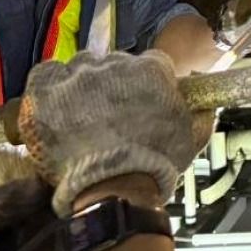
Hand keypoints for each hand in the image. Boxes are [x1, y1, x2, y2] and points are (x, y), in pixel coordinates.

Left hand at [18, 51, 212, 216]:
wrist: (113, 187)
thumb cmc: (154, 165)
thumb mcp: (191, 138)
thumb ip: (201, 114)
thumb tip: (206, 101)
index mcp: (151, 70)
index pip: (148, 63)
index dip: (141, 83)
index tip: (136, 102)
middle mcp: (115, 64)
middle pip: (111, 64)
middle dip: (109, 85)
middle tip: (105, 116)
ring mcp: (79, 75)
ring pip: (78, 66)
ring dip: (78, 85)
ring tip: (76, 115)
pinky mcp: (48, 90)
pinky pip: (45, 74)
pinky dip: (48, 86)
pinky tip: (51, 106)